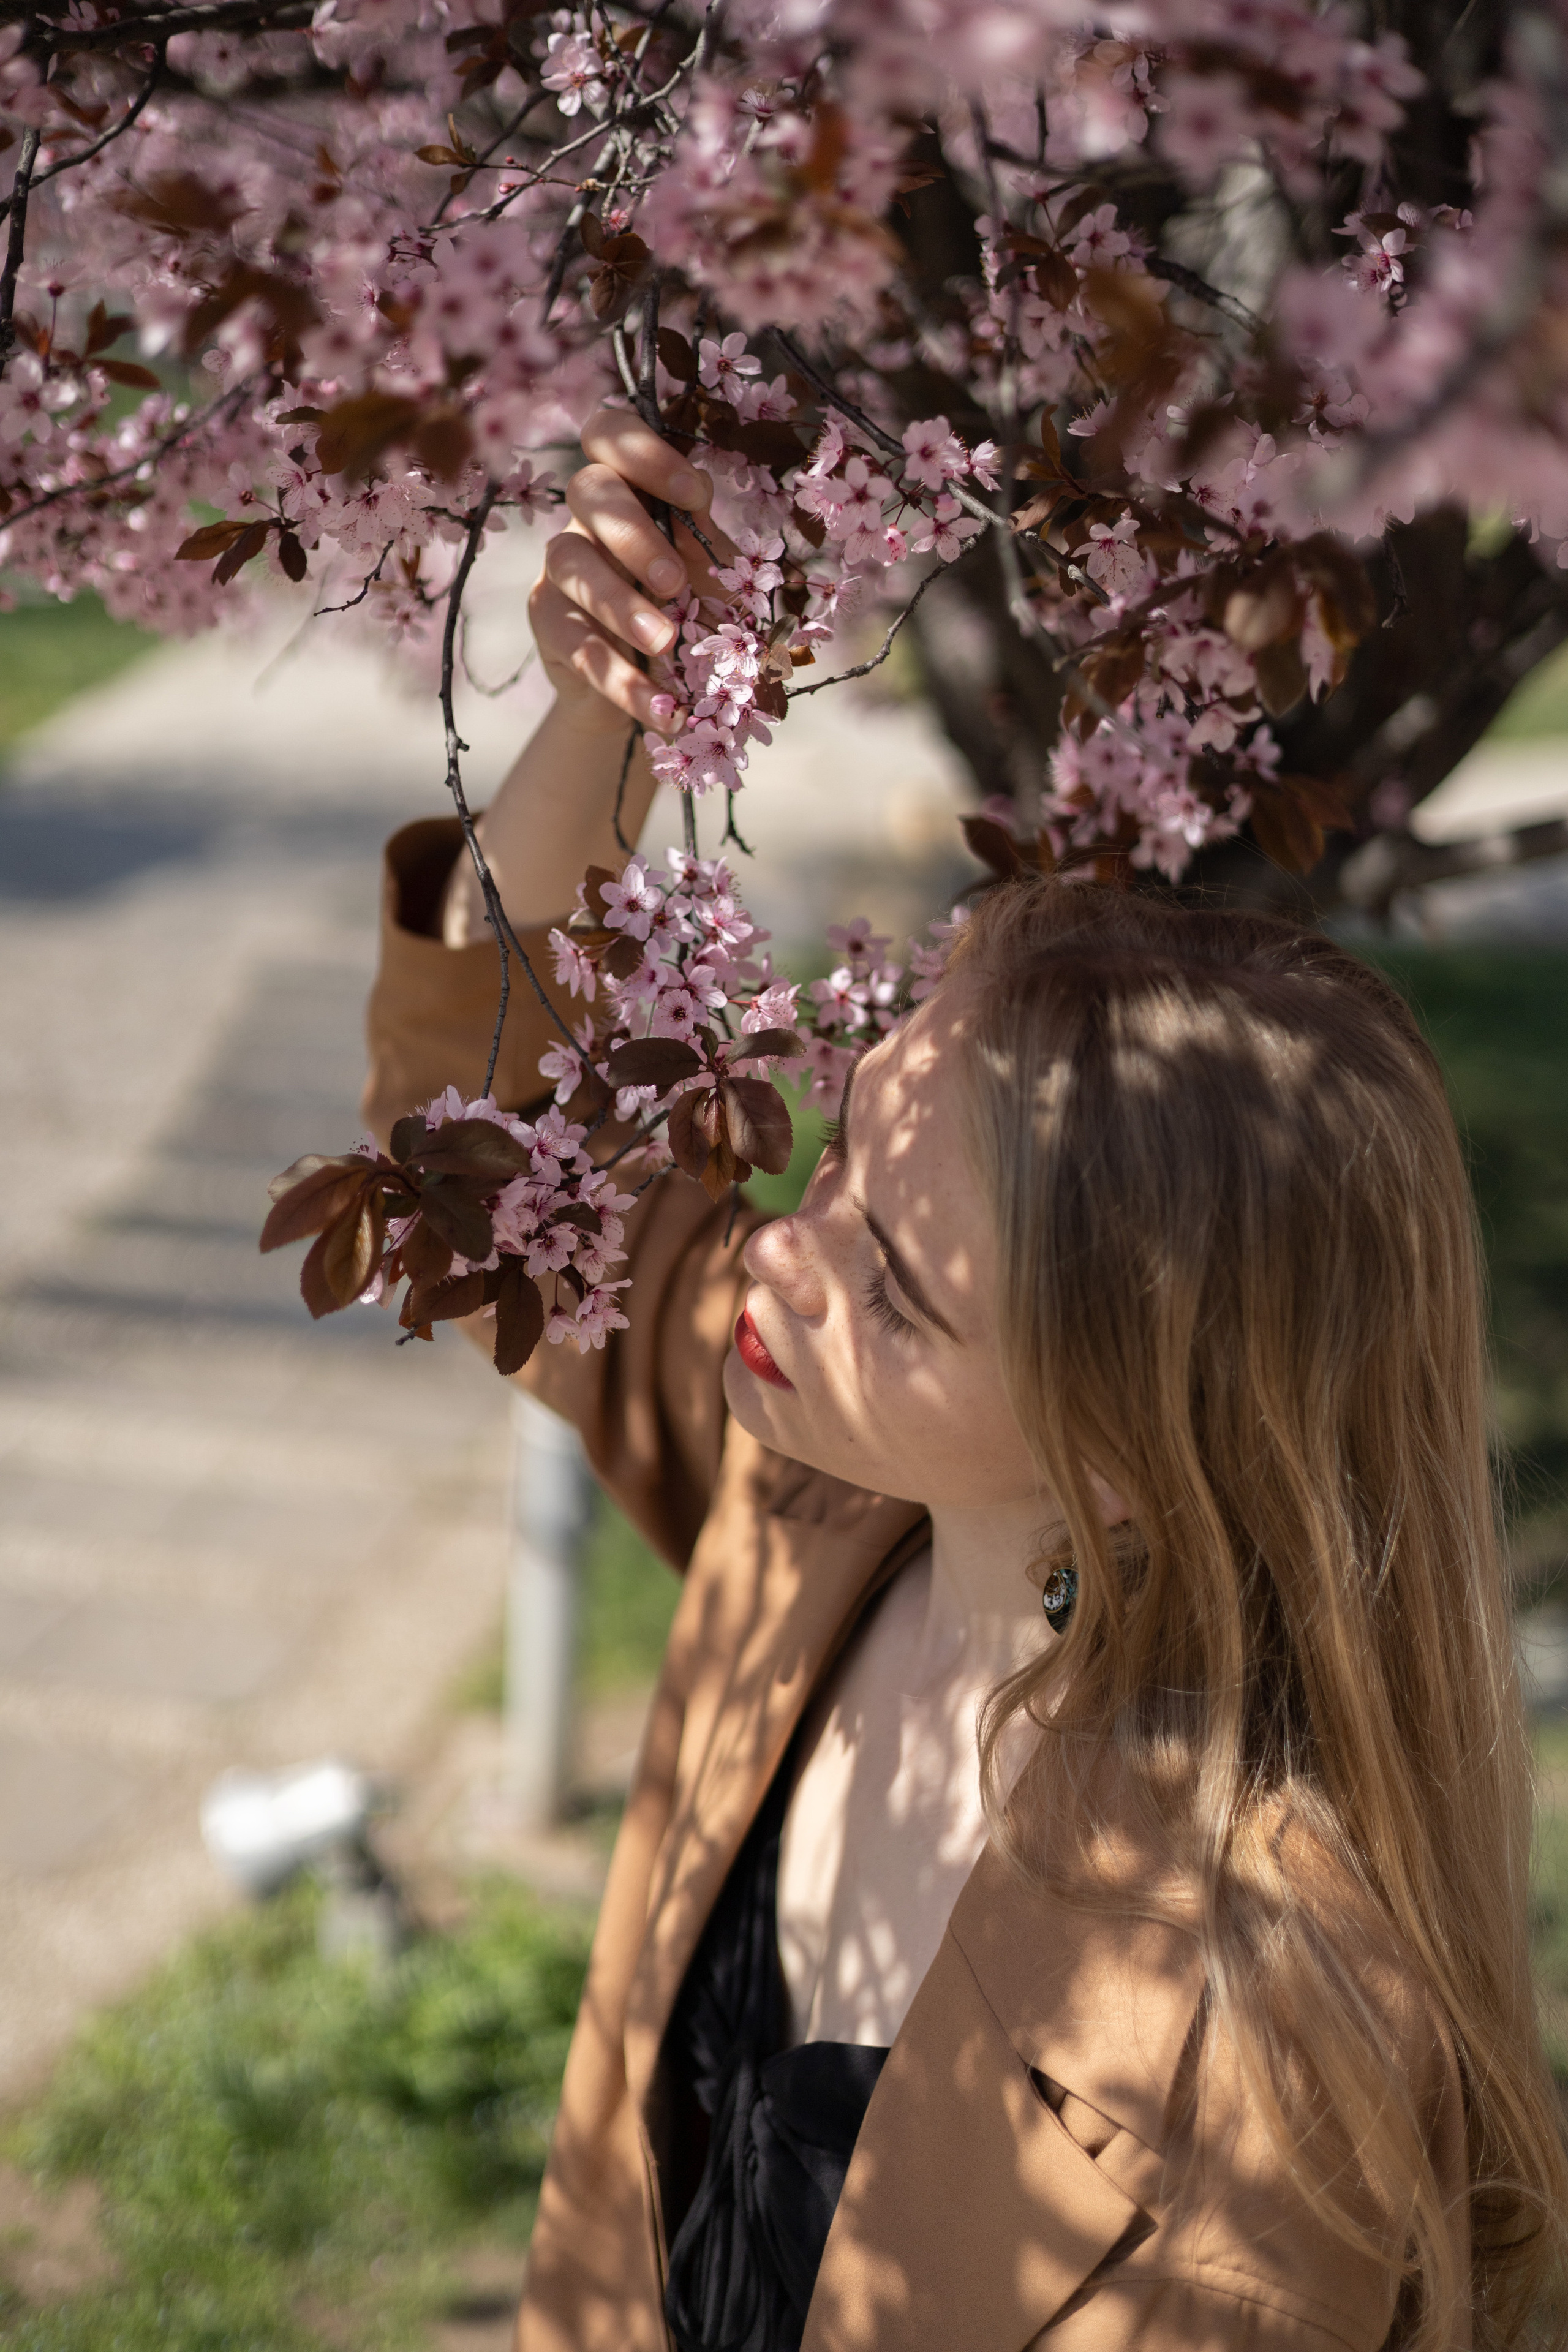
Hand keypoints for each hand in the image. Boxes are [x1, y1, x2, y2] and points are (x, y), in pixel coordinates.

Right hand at [531, 407, 724, 736]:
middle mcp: (589, 517)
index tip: (695, 496)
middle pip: (590, 491)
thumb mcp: (712, 577)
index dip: (645, 452)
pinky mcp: (549, 622)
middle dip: (634, 533)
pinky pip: (579, 645)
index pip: (611, 432)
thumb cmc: (690, 610)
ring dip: (621, 604)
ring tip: (665, 642)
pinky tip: (661, 706)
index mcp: (633, 486)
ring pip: (572, 563)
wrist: (657, 685)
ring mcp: (561, 567)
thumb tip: (730, 545)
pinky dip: (623, 679)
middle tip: (674, 583)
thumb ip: (717, 553)